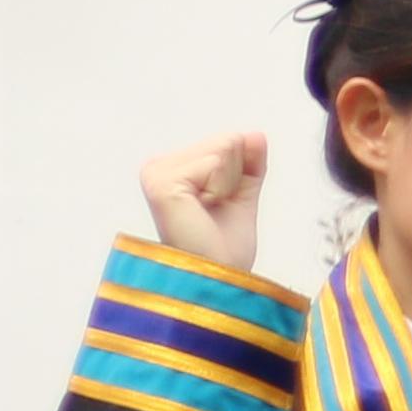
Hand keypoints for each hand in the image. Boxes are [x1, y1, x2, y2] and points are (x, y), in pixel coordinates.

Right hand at [139, 133, 269, 275]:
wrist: (219, 277)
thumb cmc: (225, 245)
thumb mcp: (242, 194)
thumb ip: (249, 162)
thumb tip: (256, 133)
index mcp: (170, 168)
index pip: (227, 141)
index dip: (240, 176)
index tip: (222, 205)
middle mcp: (156, 166)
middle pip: (227, 140)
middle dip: (236, 178)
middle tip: (217, 210)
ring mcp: (156, 173)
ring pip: (225, 147)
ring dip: (230, 185)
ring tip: (209, 211)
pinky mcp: (163, 183)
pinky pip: (216, 162)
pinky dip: (223, 189)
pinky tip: (203, 209)